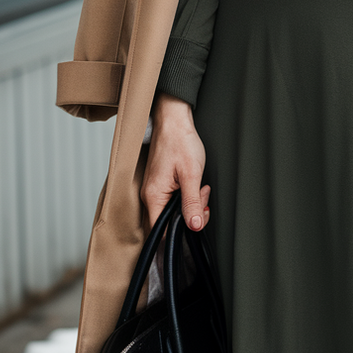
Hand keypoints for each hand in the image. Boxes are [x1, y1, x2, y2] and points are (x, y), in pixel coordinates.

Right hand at [141, 92, 210, 230]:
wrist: (173, 121)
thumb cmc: (180, 142)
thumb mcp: (191, 174)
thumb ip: (192, 203)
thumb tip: (194, 226)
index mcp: (153, 196)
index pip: (161, 230)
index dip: (182, 231)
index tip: (198, 219)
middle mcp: (150, 196)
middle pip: (169, 222)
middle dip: (191, 214)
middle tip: (202, 197)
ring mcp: (154, 190)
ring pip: (173, 211)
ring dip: (191, 204)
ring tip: (200, 187)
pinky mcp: (160, 184)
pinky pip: (172, 200)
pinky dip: (186, 196)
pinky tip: (194, 185)